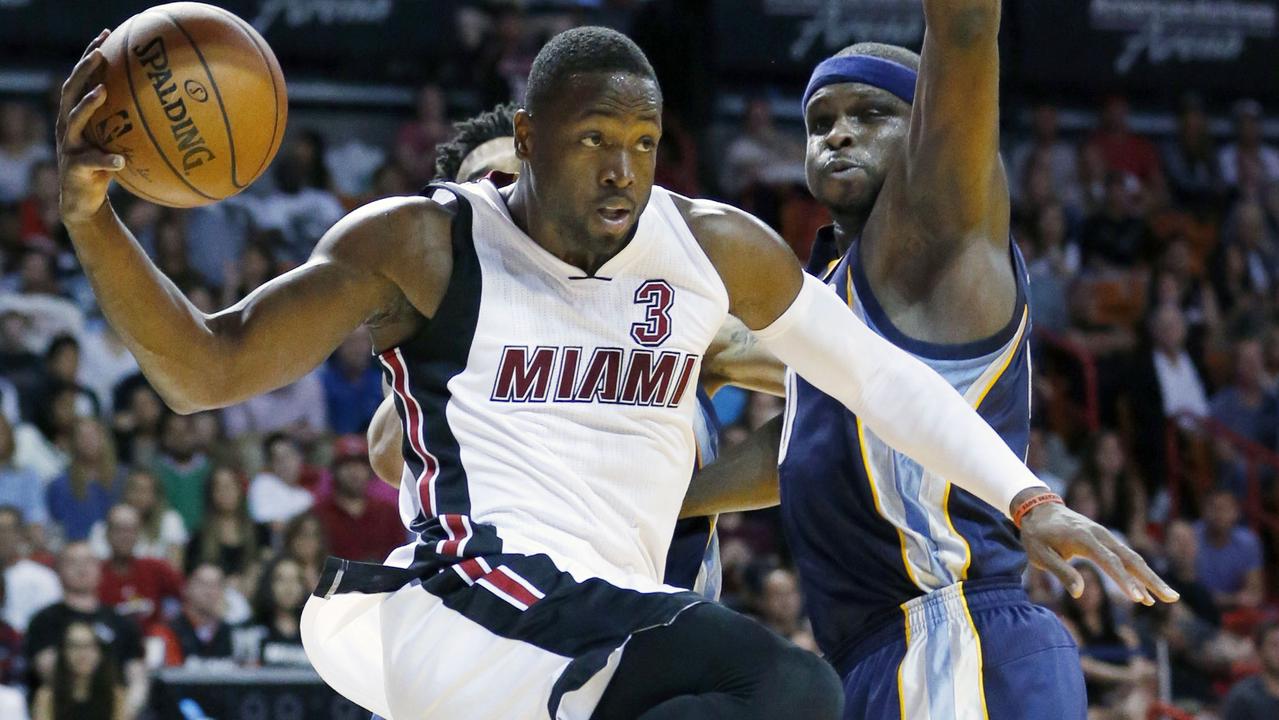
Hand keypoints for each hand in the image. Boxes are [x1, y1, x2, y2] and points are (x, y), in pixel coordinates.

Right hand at [56, 29, 124, 225]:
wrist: (85, 199)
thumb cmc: (105, 166)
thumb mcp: (117, 140)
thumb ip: (131, 123)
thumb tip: (171, 107)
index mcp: (77, 115)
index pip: (81, 79)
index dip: (90, 55)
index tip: (106, 35)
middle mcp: (69, 126)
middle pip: (70, 91)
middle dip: (84, 70)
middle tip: (100, 55)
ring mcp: (69, 146)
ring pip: (74, 120)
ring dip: (88, 104)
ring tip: (103, 91)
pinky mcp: (74, 168)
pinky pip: (92, 163)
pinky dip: (106, 160)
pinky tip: (119, 161)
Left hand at [1017, 492, 1178, 605]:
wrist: (1039, 509)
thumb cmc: (1037, 534)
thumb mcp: (1039, 553)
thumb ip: (1060, 571)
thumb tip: (1079, 592)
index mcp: (1083, 538)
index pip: (1109, 561)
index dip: (1124, 580)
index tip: (1138, 599)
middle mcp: (1100, 535)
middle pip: (1131, 559)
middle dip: (1151, 580)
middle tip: (1171, 598)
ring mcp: (1105, 536)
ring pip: (1133, 558)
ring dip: (1151, 578)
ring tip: (1170, 598)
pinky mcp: (1106, 540)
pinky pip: (1126, 558)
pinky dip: (1139, 574)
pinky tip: (1148, 593)